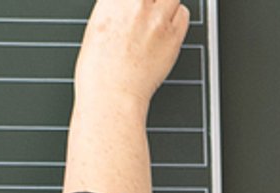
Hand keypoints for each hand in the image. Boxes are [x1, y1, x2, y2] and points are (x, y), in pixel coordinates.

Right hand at [74, 0, 191, 105]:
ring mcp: (156, 19)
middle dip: (152, 1)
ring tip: (156, 20)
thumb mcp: (96, 28)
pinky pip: (183, 14)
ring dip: (166, 4)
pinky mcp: (173, 35)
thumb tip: (126, 5)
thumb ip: (115, 9)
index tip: (138, 5)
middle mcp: (136, 4)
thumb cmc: (98, 71)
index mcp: (113, 0)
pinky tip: (165, 31)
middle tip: (147, 11)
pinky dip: (177, 19)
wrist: (111, 95)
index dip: (137, 0)